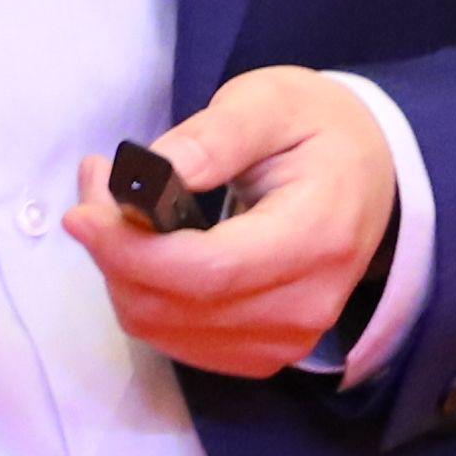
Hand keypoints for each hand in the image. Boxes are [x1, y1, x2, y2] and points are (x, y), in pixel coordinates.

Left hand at [64, 69, 394, 382]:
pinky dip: (142, 295)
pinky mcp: (264, 353)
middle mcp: (305, 304)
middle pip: (175, 306)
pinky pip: (175, 340)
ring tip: (115, 206)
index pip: (209, 271)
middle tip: (95, 185)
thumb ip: (214, 135)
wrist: (371, 177)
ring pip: (162, 327)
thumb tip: (149, 174)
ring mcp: (287, 339)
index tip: (85, 212)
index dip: (133, 250)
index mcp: (316, 236)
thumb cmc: (319, 132)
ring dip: (119, 272)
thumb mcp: (272, 102)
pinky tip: (144, 246)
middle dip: (113, 251)